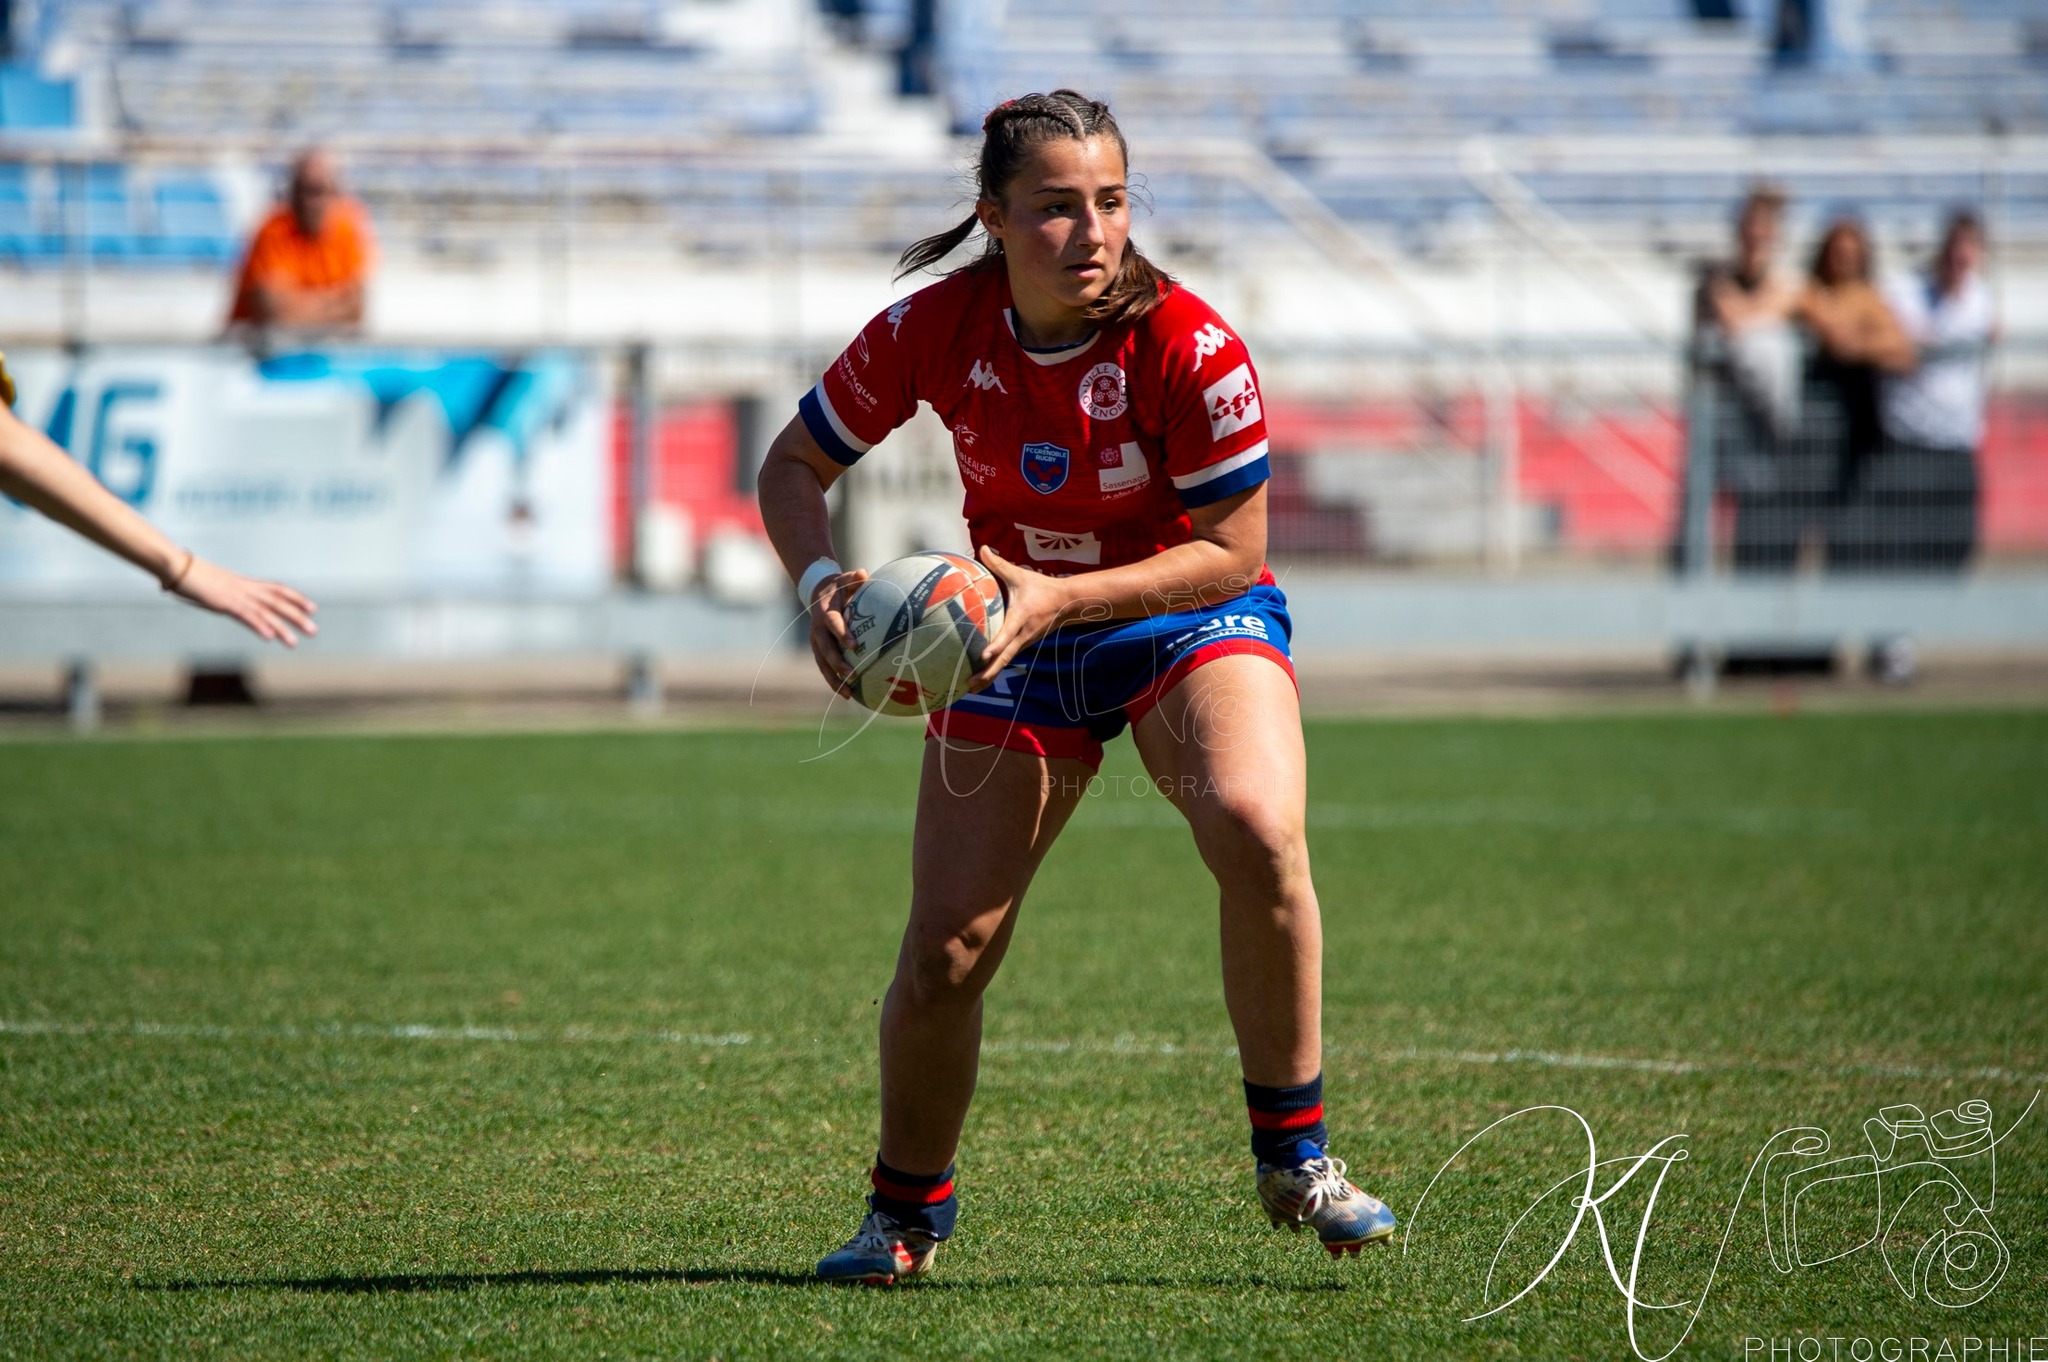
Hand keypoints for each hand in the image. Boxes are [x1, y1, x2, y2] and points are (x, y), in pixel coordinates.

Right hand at [171, 557, 318, 646]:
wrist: (179, 567)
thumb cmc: (194, 577)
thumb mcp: (217, 587)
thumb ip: (228, 595)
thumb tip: (229, 601)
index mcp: (246, 584)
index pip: (278, 589)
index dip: (297, 598)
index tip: (313, 608)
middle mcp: (246, 589)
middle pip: (278, 603)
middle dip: (297, 617)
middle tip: (314, 630)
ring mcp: (236, 596)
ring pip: (265, 612)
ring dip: (281, 629)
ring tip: (294, 643)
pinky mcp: (224, 603)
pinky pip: (245, 615)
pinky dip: (258, 625)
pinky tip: (269, 637)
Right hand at [807, 567, 869, 696]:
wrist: (817, 593)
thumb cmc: (839, 587)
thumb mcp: (845, 579)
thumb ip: (854, 578)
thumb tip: (863, 573)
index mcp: (825, 613)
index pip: (833, 624)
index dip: (842, 634)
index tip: (855, 646)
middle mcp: (817, 630)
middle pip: (826, 649)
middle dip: (837, 664)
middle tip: (852, 675)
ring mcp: (816, 642)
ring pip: (823, 664)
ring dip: (834, 679)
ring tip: (848, 694)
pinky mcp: (818, 651)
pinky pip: (825, 668)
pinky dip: (834, 681)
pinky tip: (848, 694)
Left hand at [966, 545, 1073, 691]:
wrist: (1067, 604)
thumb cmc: (1041, 587)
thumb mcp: (1020, 574)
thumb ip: (999, 564)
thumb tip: (981, 548)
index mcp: (1021, 618)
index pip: (1008, 634)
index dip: (996, 645)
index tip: (983, 655)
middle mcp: (1022, 635)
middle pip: (1004, 659)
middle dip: (987, 673)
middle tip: (969, 685)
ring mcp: (1023, 643)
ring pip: (1004, 663)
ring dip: (989, 677)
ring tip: (969, 689)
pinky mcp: (1022, 646)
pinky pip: (1006, 660)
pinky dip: (994, 670)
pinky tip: (980, 679)